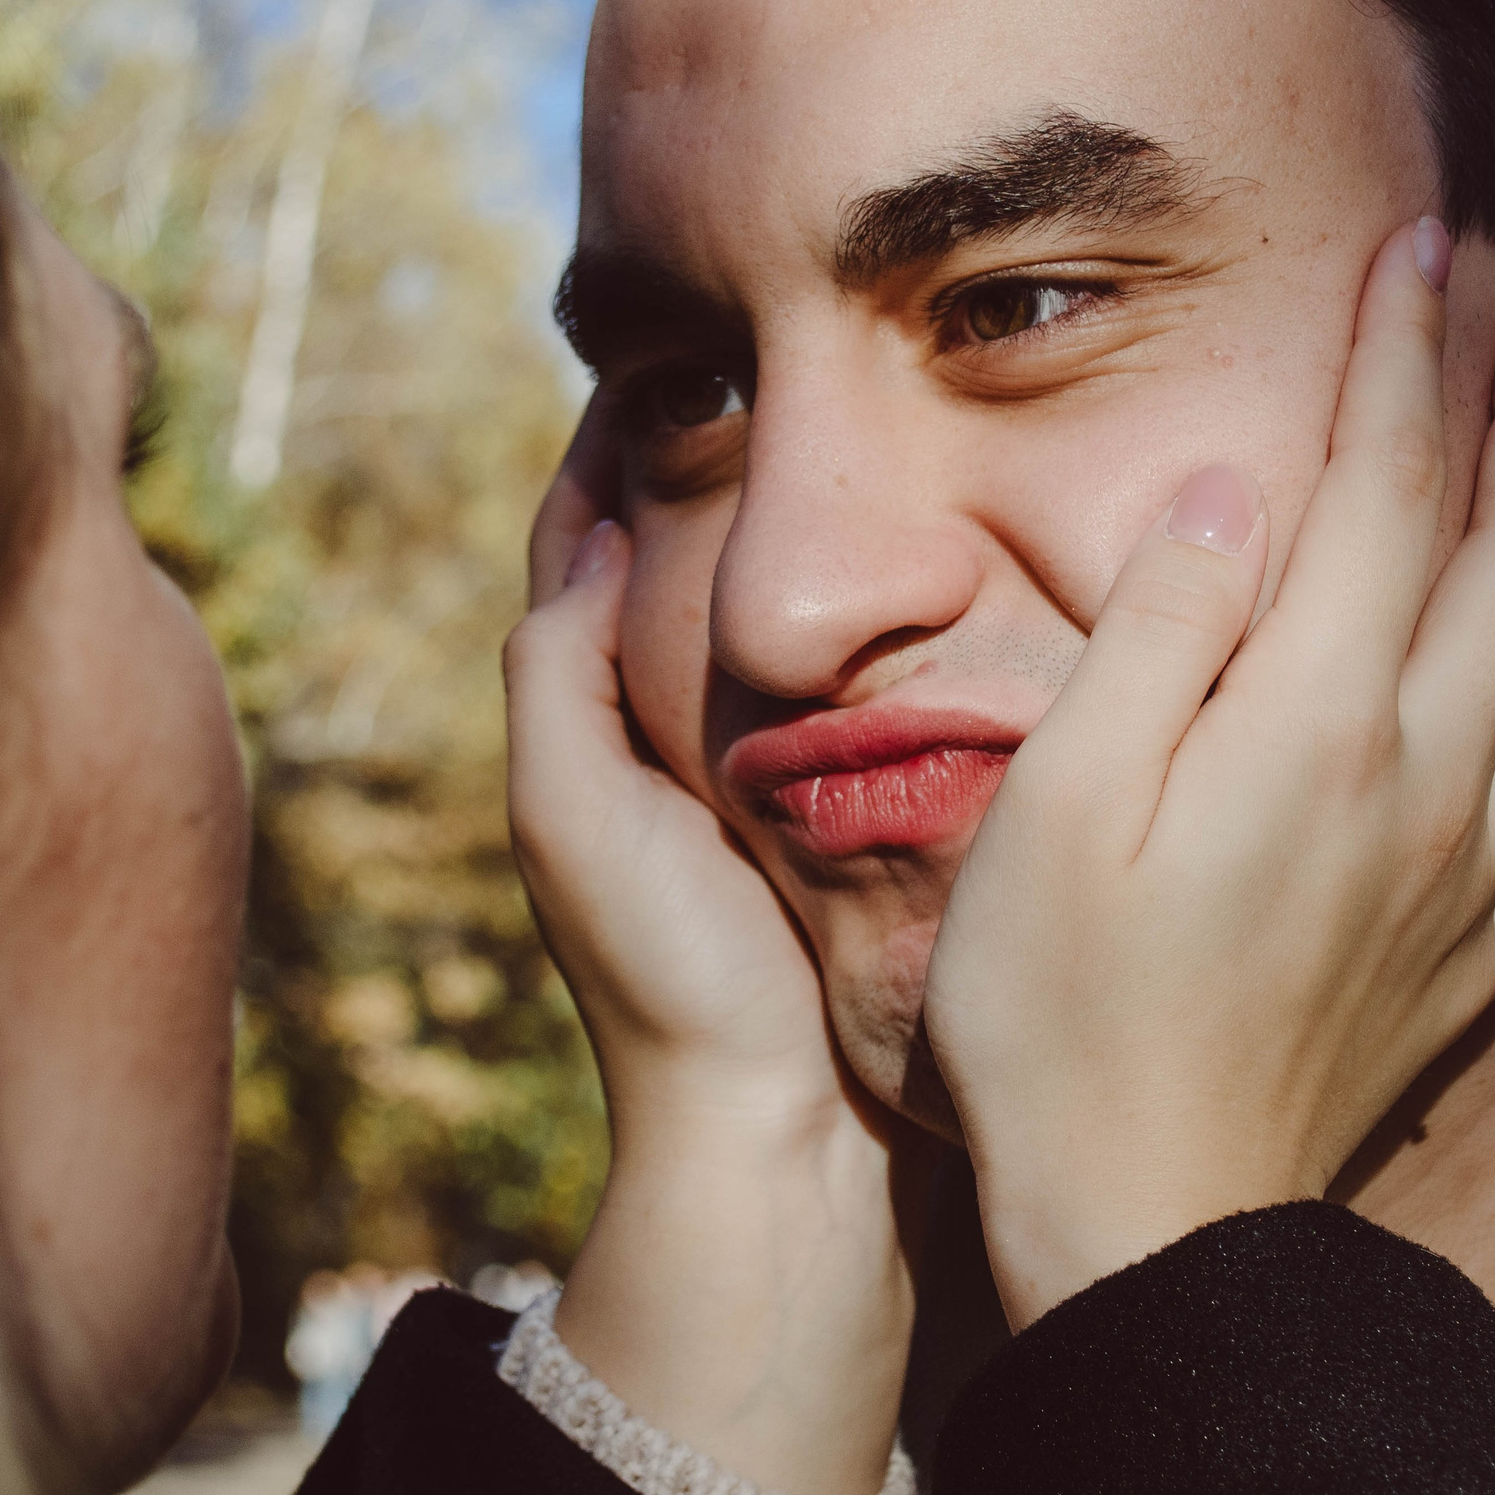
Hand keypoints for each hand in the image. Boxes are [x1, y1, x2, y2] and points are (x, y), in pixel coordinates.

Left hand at [505, 405, 914, 1494]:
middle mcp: (665, 748)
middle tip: (767, 367)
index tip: (647, 351)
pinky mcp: (847, 820)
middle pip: (674, 566)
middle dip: (705, 467)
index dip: (600, 453)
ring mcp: (762, 783)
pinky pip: (856, 683)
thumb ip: (558, 675)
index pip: (578, 556)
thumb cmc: (673, 982)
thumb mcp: (574, 817)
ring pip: (768, 615)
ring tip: (853, 432)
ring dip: (794, 527)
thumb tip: (593, 530)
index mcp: (584, 739)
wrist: (786, 1142)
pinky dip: (871, 617)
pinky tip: (935, 565)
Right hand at [925, 219, 1494, 1328]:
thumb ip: (1151, 639)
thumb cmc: (1061, 1019)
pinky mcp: (1475, 950)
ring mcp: (1464, 869)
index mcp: (1312, 728)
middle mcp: (1421, 779)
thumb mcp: (1055, 812)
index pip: (1380, 496)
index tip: (1408, 252)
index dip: (1397, 363)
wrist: (1153, 1226)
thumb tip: (1220, 496)